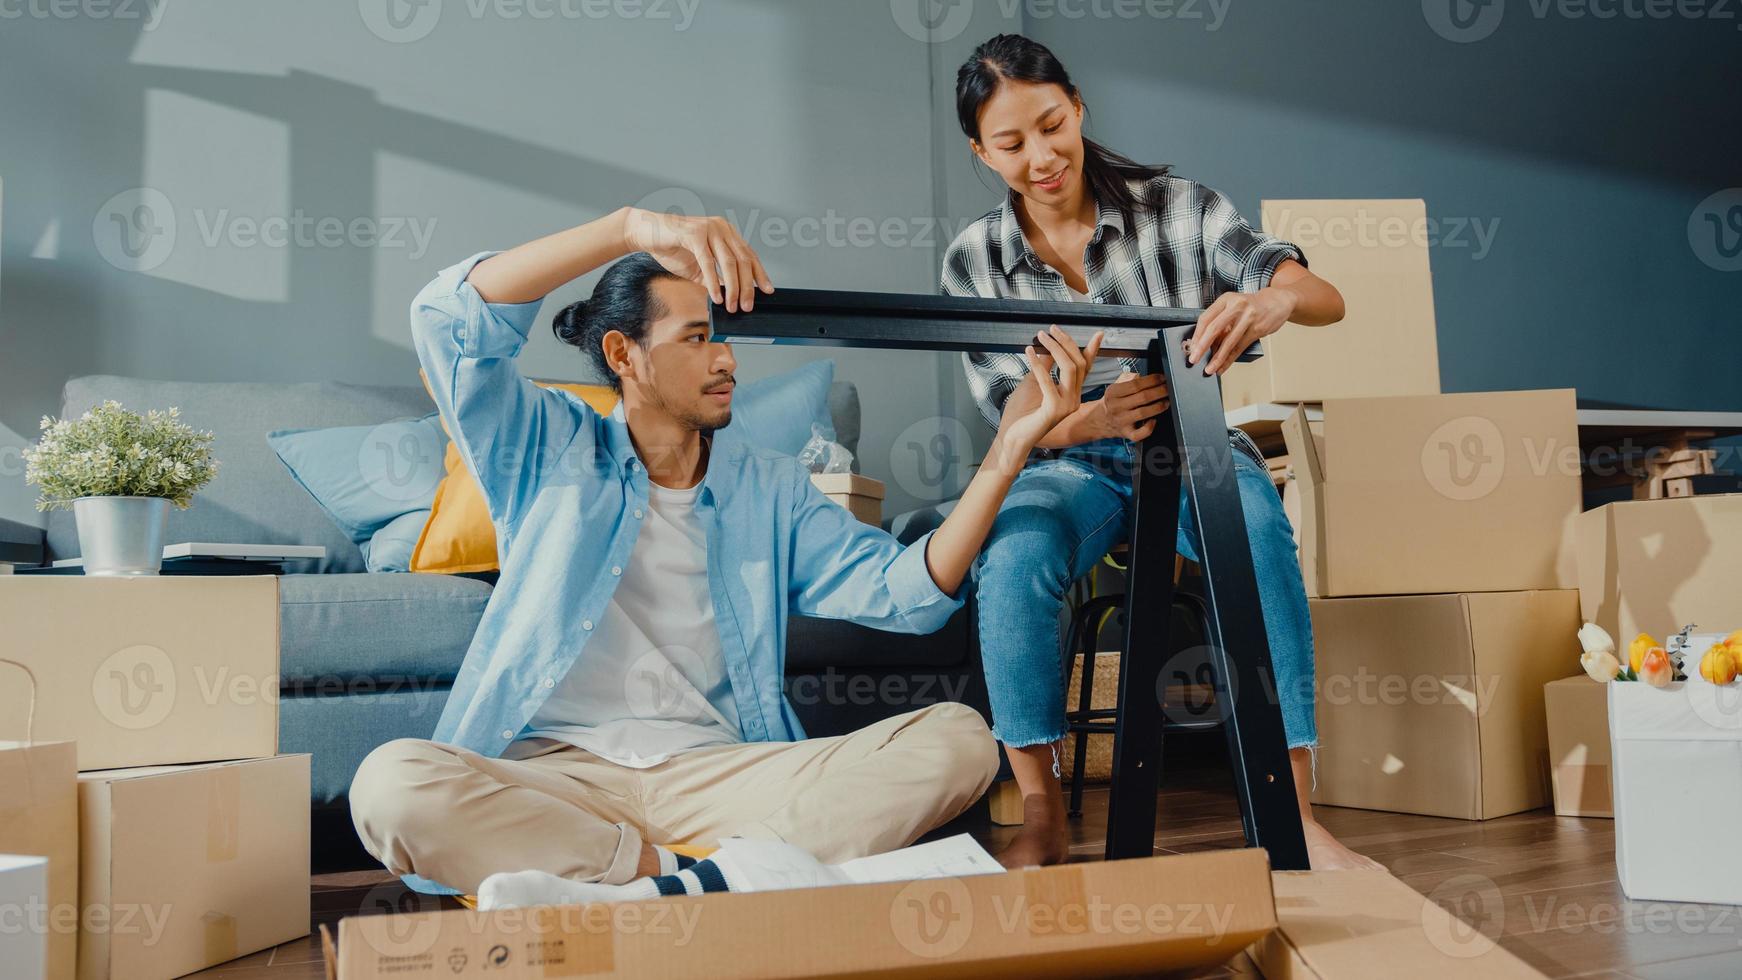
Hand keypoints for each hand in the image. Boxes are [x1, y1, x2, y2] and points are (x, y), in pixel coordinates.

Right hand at [620, 207, 772, 311]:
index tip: (768, 292)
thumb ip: (715, 279)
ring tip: (733, 306)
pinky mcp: (693, 234)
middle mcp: (721, 228)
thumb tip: (730, 298)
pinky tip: (716, 297)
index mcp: (726, 233)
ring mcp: (709, 229)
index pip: (749, 255)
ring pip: (728, 262)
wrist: (645, 233)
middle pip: (742, 260)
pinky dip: (713, 282)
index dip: (760, 274)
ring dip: (733, 288)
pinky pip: (708, 262)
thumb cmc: (673, 249)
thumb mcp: (699, 268)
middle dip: (747, 287)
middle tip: (748, 307)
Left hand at [995, 326, 1102, 457]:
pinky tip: (1029, 351)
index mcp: (1071, 394)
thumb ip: (1044, 367)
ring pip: (1069, 368)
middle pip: (1078, 364)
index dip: (1092, 351)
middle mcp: (1073, 399)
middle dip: (1066, 342)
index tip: (1098, 334)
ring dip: (1054, 348)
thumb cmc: (1021, 414)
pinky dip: (1037, 363)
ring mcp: (1066, 405)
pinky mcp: (1053, 410)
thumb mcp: (1034, 384)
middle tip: (1051, 329)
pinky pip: (1047, 380)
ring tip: (1041, 336)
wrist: (1012, 439)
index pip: (1085, 369)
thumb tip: (1048, 347)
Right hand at [1084, 371, 1169, 442]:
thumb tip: (1144, 376)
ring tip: (1166, 402)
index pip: (1136, 384)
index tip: (1162, 378)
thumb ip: (1129, 378)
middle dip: (1160, 391)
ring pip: (1144, 413)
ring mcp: (1121, 421)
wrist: (1099, 420)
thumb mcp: (1115, 386)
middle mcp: (1116, 407)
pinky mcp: (1126, 433)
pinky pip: (1139, 434)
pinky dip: (1149, 428)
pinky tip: (1154, 420)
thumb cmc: (1112, 402)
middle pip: (1143, 397)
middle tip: (1168, 388)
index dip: (1152, 380)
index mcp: (1113, 393)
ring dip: (1159, 406)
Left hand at [1186, 287, 1295, 375]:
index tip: (1191, 347)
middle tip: (1194, 359)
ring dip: (1217, 358)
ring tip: (1209, 369)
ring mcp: (1248, 317)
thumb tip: (1204, 343)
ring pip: (1228, 341)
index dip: (1197, 335)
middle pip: (1214, 329)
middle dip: (1202, 347)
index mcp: (1226, 299)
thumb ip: (1220, 320)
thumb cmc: (1251, 305)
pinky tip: (1223, 367)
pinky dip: (1230, 359)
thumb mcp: (1233, 305)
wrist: (1277, 301)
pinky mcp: (1257, 329)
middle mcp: (1236, 306)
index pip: (1206, 318)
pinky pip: (1240, 347)